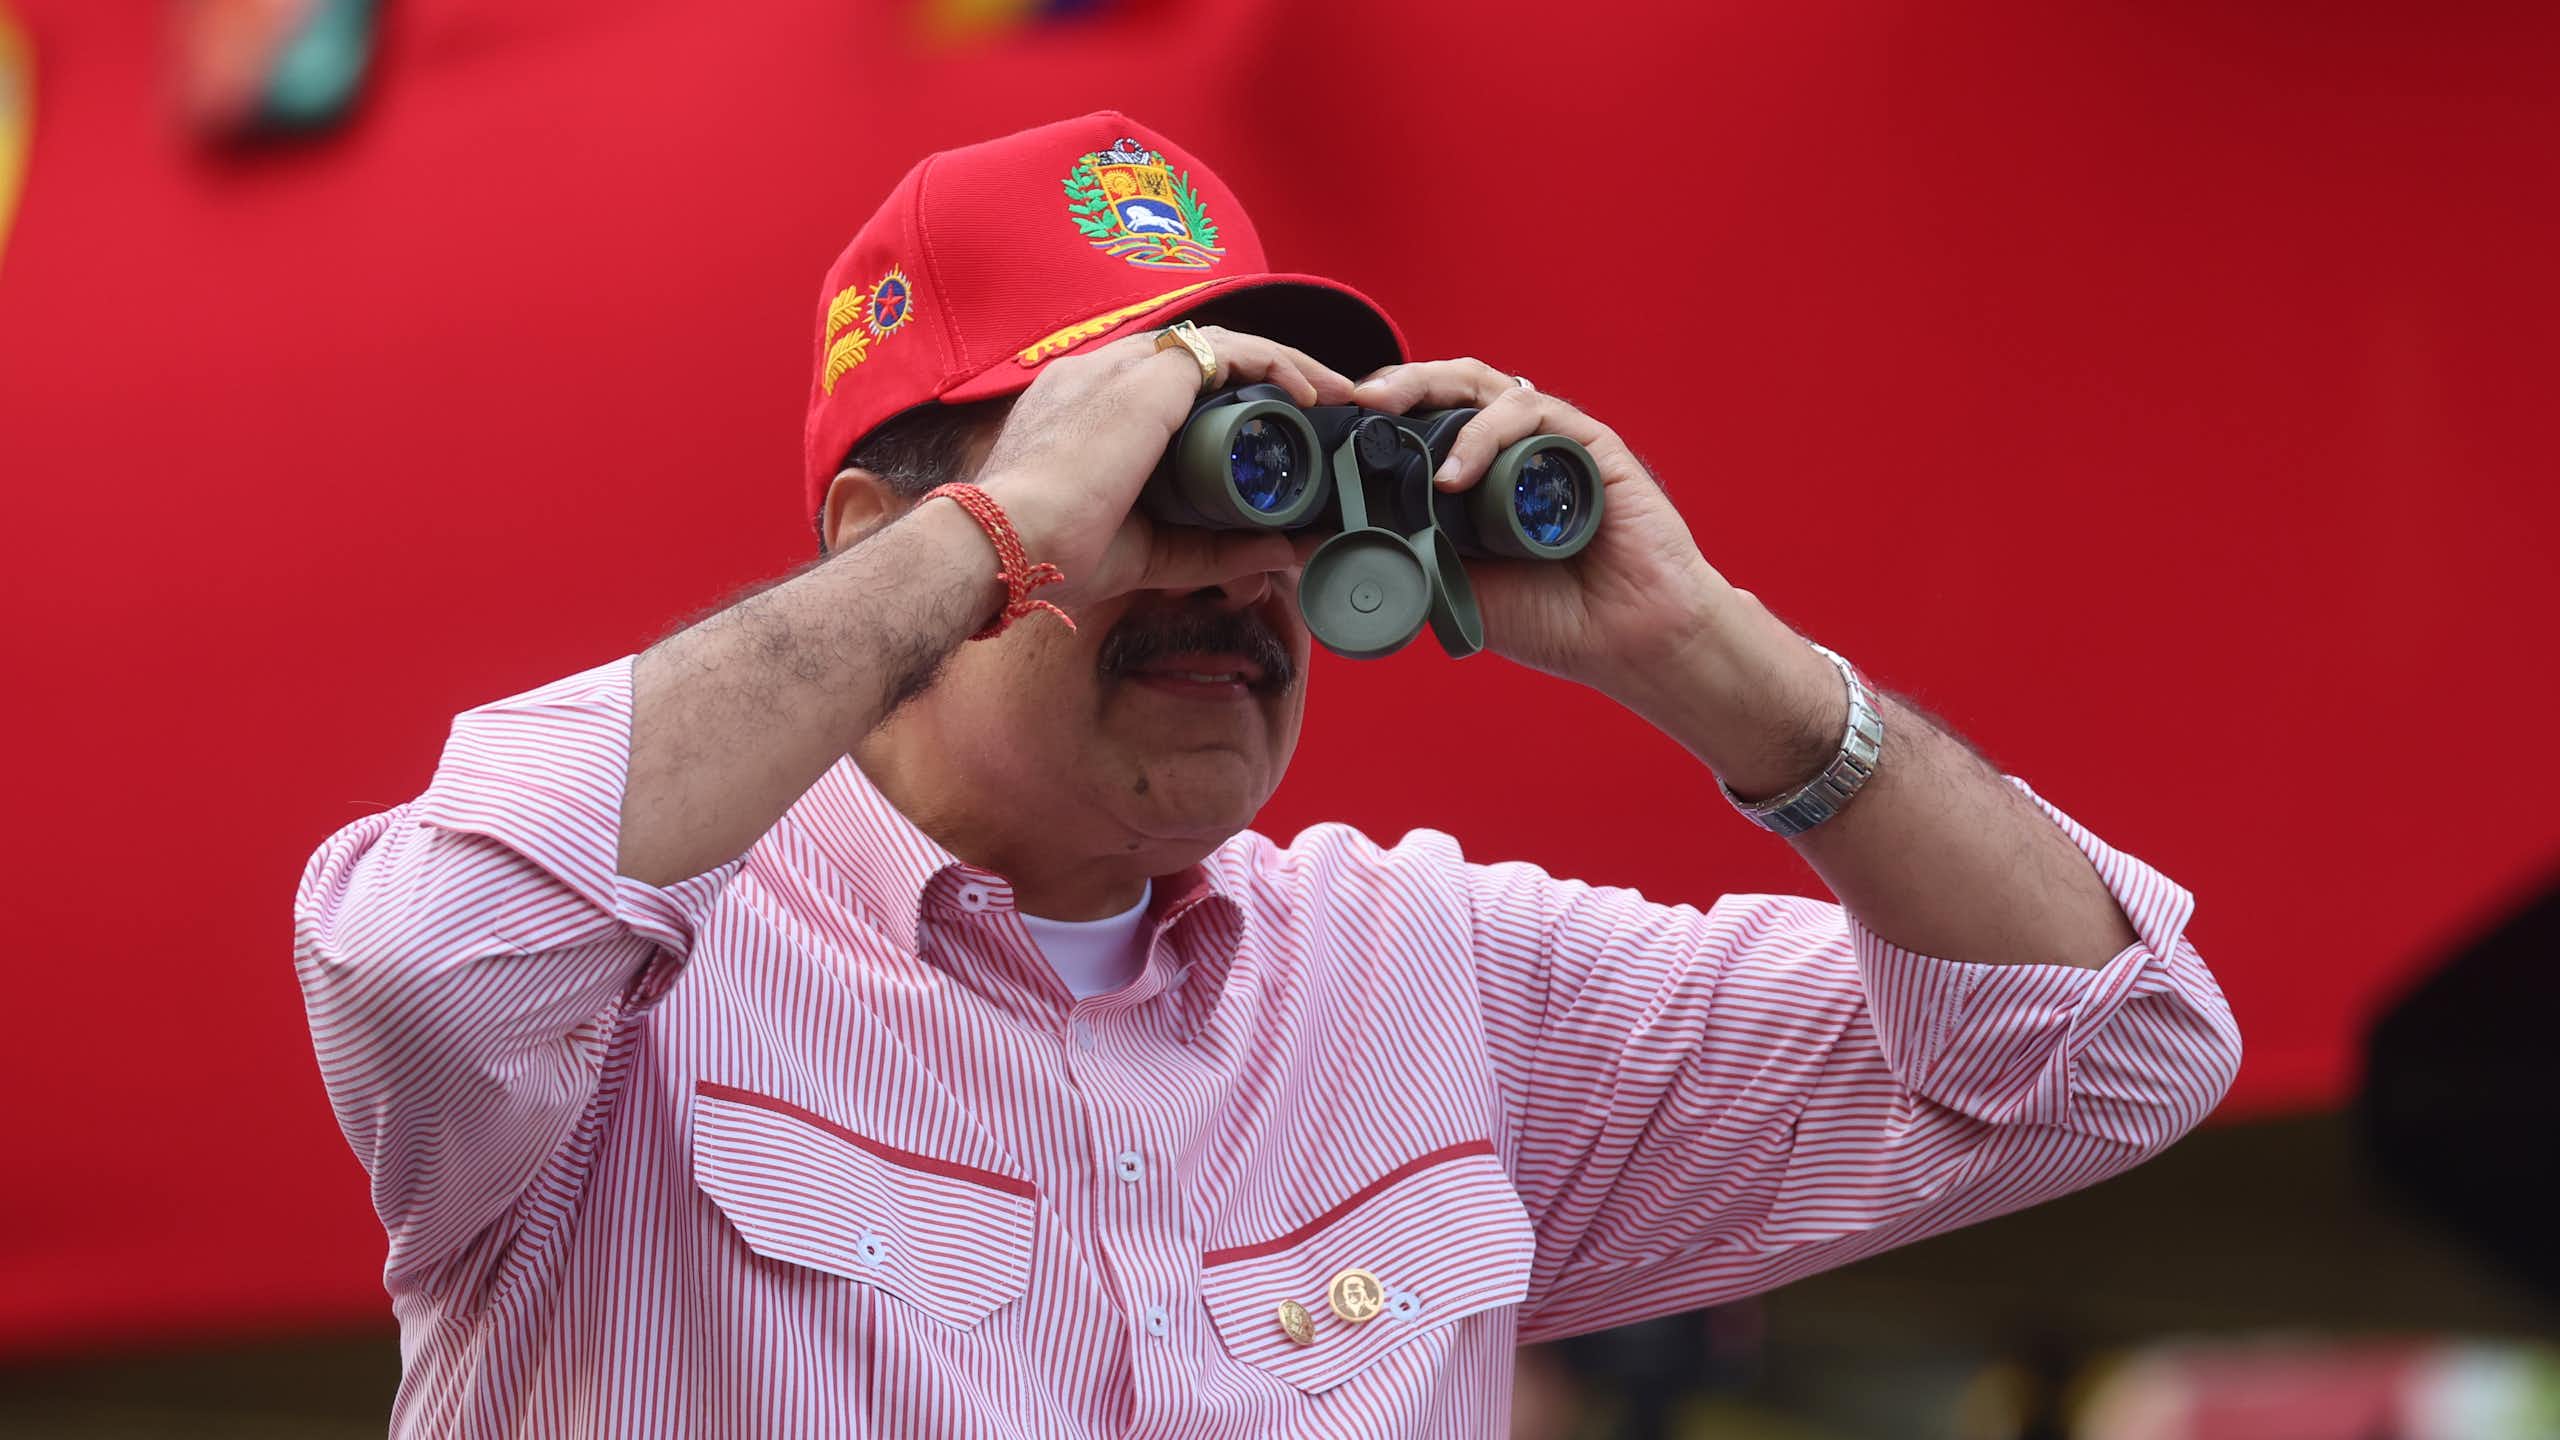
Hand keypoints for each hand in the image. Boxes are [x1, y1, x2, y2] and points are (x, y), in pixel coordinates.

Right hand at [975, 324, 1359, 609]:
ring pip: (1224, 345)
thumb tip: (1284, 552)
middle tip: (1320, 407)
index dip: (1228, 400)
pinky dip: (1277, 366)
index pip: (1171, 385)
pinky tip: (1309, 394)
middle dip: (1269, 378)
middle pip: (1203, 357)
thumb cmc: (1051, 555)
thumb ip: (1216, 551)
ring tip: (1330, 396)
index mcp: (1089, 408)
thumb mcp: (1153, 553)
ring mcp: (1123, 367)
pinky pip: (1231, 351)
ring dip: (1285, 367)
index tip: (1276, 430)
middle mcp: (1102, 374)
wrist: (1006, 544)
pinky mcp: (1148, 376)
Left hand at [1346, 359, 1743, 695]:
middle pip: (1449, 387)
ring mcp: (1551, 443)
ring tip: (1387, 418)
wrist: (1629, 642)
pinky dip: (1485, 435)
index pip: (1424, 419)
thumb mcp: (1450, 589)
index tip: (1330, 423)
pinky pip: (1530, 414)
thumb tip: (1305, 544)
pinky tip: (1455, 475)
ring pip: (1483, 385)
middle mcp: (1513, 449)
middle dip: (1396, 383)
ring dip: (1429, 393)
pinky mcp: (1589, 444)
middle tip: (1352, 401)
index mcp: (1480, 476)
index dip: (1380, 413)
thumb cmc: (1552, 619)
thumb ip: (1393, 559)